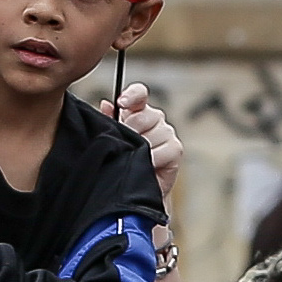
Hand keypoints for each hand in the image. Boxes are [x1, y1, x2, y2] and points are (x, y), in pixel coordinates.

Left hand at [106, 83, 180, 200]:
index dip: (132, 95)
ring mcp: (167, 132)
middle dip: (131, 132)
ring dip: (142, 148)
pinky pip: (162, 150)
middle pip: (143, 116)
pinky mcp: (176, 148)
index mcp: (137, 111)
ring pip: (153, 134)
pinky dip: (152, 159)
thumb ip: (109, 121)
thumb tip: (105, 104)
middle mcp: (155, 118)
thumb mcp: (113, 140)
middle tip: (126, 145)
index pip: (139, 94)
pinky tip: (147, 165)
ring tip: (135, 158)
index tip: (122, 103)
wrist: (136, 188)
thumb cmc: (123, 161)